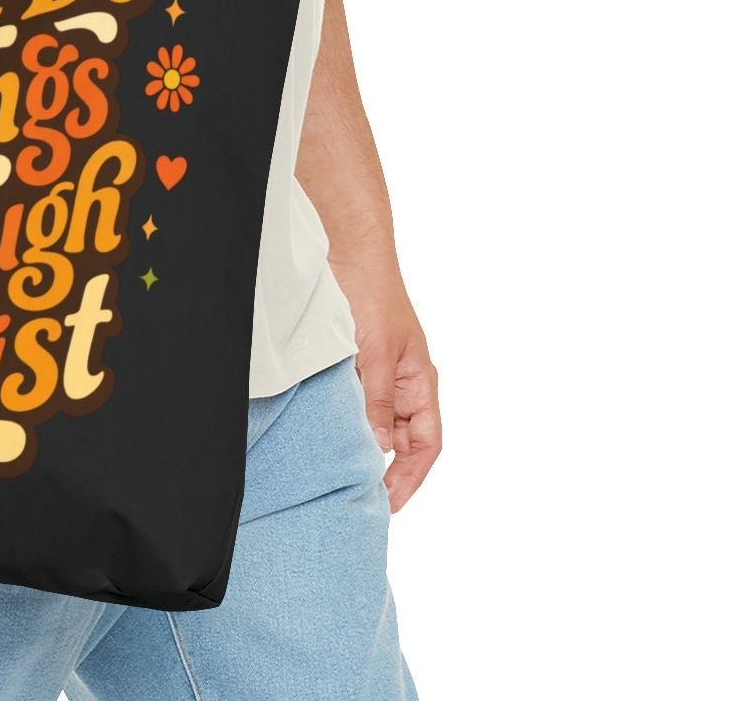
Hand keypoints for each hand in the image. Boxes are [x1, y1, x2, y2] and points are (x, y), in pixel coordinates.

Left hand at [346, 271, 441, 511]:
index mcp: (420, 381)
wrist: (349, 250)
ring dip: (360, 444)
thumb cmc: (373, 293)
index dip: (412, 477)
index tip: (388, 503)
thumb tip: (377, 450)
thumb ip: (377, 402)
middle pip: (400, 440)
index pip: (426, 443)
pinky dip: (343, 420)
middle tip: (356, 494)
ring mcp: (378, 373)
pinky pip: (353, 402)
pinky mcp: (353, 363)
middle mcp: (403, 381)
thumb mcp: (377, 353)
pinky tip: (325, 432)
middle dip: (384, 468)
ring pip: (374, 423)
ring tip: (338, 471)